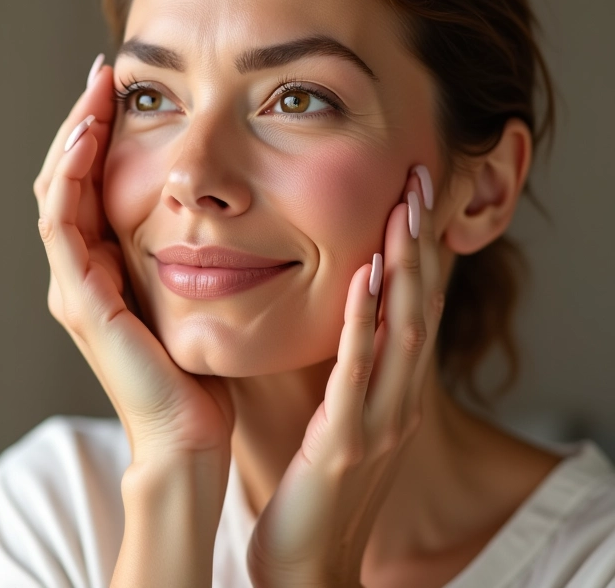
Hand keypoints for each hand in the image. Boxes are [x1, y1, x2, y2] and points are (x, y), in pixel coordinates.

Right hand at [33, 55, 235, 464]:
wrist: (189, 432)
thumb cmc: (199, 367)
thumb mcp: (191, 290)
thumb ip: (184, 249)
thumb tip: (213, 199)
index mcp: (104, 266)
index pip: (88, 184)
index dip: (99, 135)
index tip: (124, 88)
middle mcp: (79, 272)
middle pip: (66, 179)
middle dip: (83, 123)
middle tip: (104, 74)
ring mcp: (74, 285)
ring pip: (56, 193)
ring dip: (73, 138)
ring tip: (97, 92)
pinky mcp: (80, 301)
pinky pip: (62, 225)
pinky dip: (70, 177)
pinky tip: (89, 139)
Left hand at [246, 165, 444, 587]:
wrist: (310, 566)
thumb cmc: (317, 488)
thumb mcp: (340, 419)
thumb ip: (346, 370)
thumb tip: (340, 317)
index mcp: (394, 393)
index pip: (416, 308)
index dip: (420, 251)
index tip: (414, 197)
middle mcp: (398, 402)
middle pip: (420, 307)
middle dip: (420, 243)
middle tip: (418, 182)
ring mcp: (378, 423)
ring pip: (402, 332)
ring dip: (404, 269)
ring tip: (402, 212)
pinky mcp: (344, 444)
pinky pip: (356, 373)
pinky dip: (363, 322)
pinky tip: (362, 279)